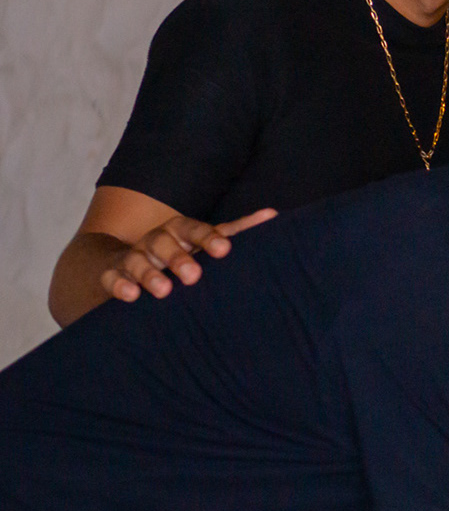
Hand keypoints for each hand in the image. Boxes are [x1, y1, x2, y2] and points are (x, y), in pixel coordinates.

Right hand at [101, 209, 276, 302]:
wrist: (126, 260)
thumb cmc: (179, 253)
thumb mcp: (205, 242)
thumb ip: (234, 231)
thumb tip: (274, 214)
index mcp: (181, 232)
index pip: (195, 230)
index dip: (208, 238)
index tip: (224, 251)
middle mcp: (156, 240)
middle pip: (165, 242)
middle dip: (178, 258)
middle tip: (193, 276)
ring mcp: (133, 256)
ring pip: (137, 260)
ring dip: (150, 274)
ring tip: (163, 290)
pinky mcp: (113, 274)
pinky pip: (112, 277)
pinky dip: (119, 285)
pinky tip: (130, 295)